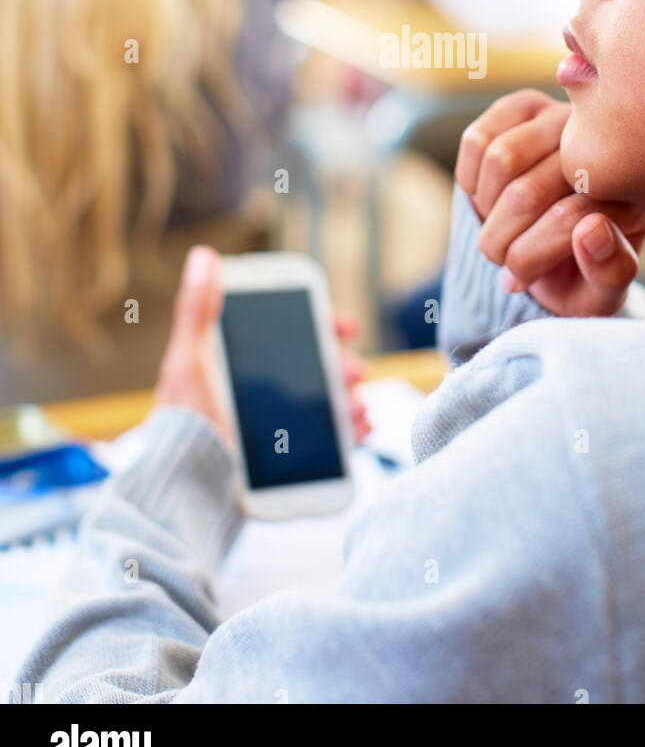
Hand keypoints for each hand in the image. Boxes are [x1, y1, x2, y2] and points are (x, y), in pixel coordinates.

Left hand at [154, 247, 372, 448]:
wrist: (185, 491)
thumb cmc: (181, 426)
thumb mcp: (187, 364)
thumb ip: (197, 312)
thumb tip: (202, 256)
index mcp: (244, 365)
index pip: (293, 335)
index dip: (326, 326)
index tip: (348, 327)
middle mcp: (264, 393)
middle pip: (320, 370)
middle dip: (345, 367)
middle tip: (355, 373)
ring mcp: (279, 428)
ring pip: (331, 405)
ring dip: (353, 401)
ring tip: (359, 409)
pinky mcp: (289, 462)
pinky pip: (331, 445)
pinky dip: (352, 436)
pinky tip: (361, 434)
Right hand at [456, 90, 644, 317]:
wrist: (562, 247)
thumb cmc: (584, 275)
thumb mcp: (602, 294)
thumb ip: (610, 271)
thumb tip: (590, 229)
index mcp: (635, 193)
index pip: (568, 220)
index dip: (527, 259)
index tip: (517, 281)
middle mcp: (606, 144)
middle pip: (527, 192)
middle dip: (502, 241)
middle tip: (503, 263)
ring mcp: (565, 119)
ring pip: (500, 159)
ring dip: (485, 208)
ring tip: (498, 231)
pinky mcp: (526, 107)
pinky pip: (477, 140)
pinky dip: (471, 181)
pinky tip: (488, 200)